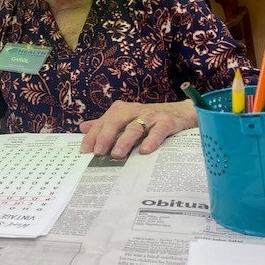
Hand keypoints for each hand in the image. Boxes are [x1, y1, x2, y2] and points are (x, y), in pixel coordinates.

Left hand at [79, 100, 196, 158]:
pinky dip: (151, 140)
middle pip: (116, 122)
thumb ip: (105, 124)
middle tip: (98, 152)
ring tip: (117, 154)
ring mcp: (151, 116)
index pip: (103, 122)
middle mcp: (134, 110)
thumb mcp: (126, 119)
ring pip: (135, 127)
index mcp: (121, 110)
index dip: (92, 136)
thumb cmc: (148, 119)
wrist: (181, 113)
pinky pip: (158, 131)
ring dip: (125, 141)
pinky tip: (144, 151)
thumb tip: (83, 127)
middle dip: (105, 137)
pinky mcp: (167, 122)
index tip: (85, 150)